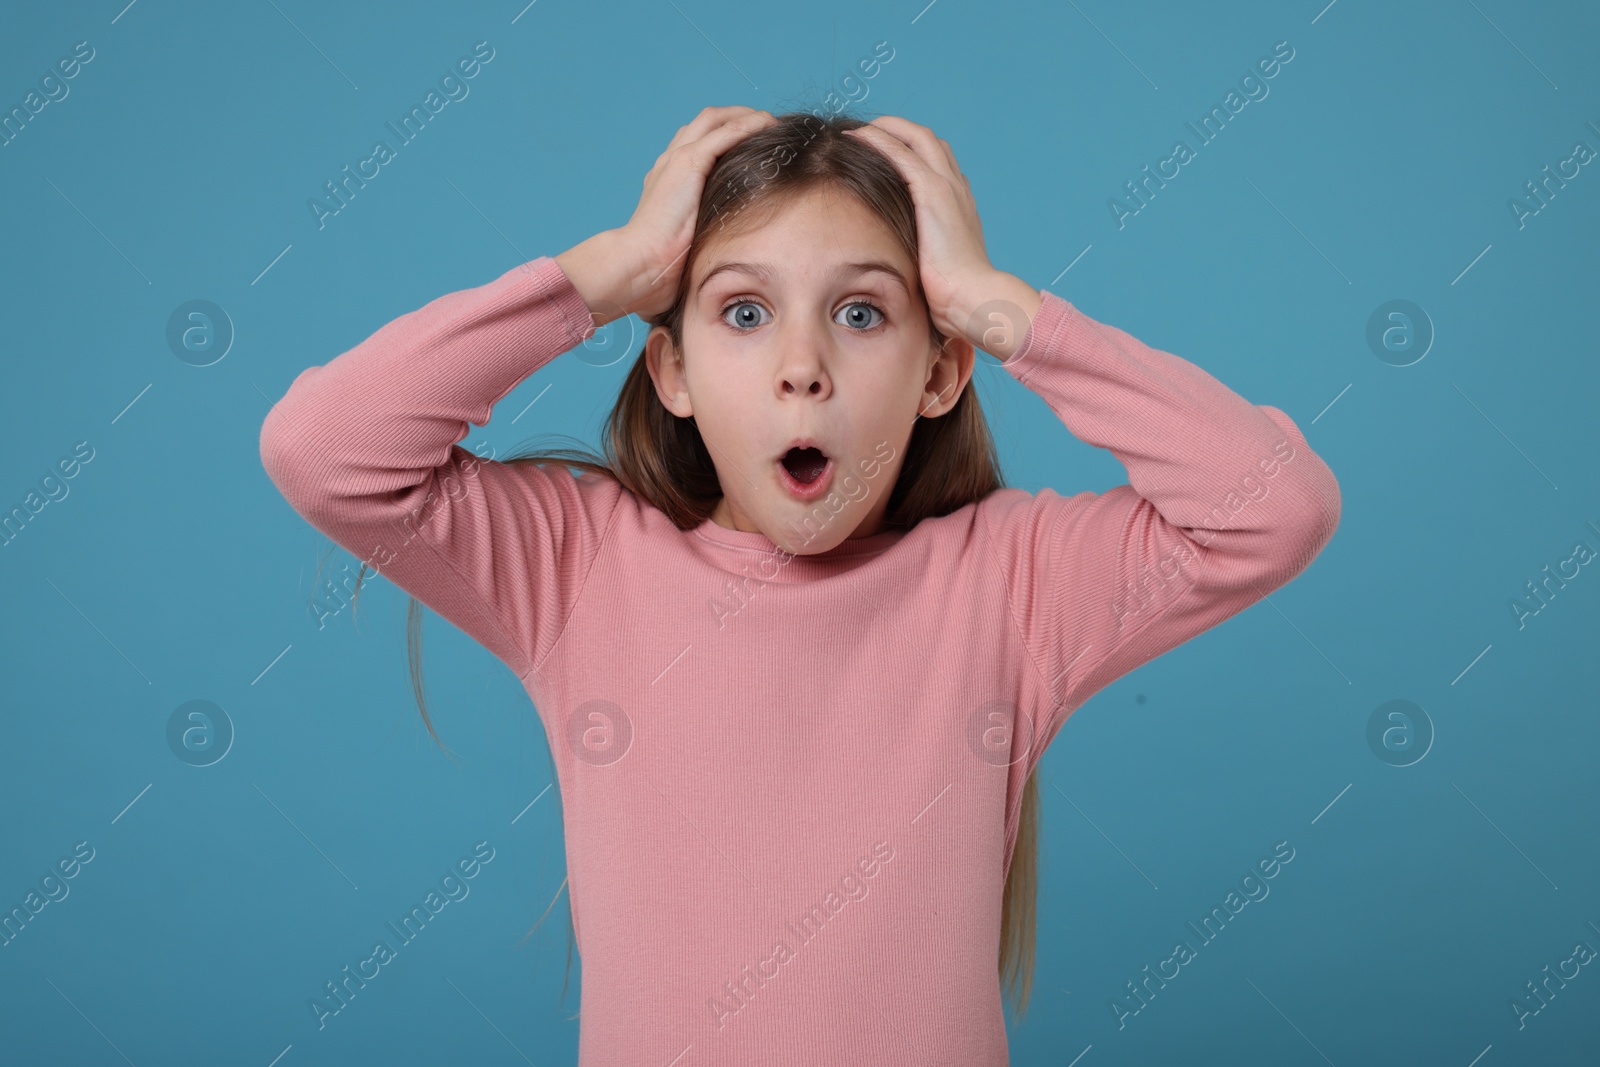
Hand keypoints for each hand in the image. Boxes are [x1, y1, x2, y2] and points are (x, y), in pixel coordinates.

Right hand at [558, 106, 776, 324]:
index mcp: (666, 182)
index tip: (751, 146)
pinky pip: (724, 133)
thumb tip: (711, 277)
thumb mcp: (681, 253)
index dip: (724, 138)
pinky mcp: (687, 164)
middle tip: (765, 125)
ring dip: (745, 116)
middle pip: (706, 124)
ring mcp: (676, 161)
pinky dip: (747, 125)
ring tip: (771, 122)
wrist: (636, 268)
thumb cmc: (654, 272)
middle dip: (736, 118)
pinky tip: (767, 126)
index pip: (697, 146)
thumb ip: (695, 249)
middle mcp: (669, 165)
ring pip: (716, 120)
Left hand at [843, 116, 1040, 359]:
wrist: (973, 298)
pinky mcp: (933, 192)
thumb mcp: (937, 269)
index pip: (936, 162)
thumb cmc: (955, 295)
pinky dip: (879, 140)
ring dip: (885, 128)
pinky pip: (901, 153)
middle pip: (928, 140)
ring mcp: (947, 187)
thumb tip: (904, 270)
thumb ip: (924, 258)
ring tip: (857, 131)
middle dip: (897, 129)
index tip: (881, 153)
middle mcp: (957, 188)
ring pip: (916, 137)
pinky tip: (857, 138)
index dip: (910, 150)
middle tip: (866, 133)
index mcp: (959, 204)